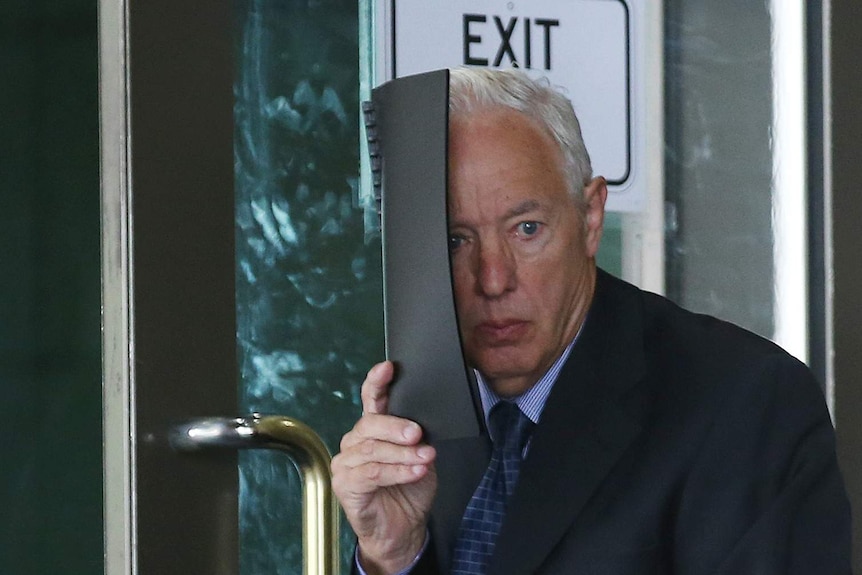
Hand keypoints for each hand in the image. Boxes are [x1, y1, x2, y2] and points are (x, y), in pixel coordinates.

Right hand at [331, 361, 437, 574]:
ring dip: (403, 453)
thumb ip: (416, 437)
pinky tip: (414, 471)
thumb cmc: (409, 489)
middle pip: (370, 424)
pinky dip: (397, 471)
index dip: (377, 382)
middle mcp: (355, 442)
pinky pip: (371, 473)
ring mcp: (346, 463)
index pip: (371, 399)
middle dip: (397, 426)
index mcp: (372, 429)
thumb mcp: (419, 455)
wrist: (403, 528)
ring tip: (425, 458)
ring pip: (373, 449)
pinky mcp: (345, 485)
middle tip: (418, 434)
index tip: (388, 368)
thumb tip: (422, 422)